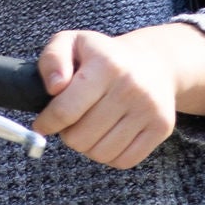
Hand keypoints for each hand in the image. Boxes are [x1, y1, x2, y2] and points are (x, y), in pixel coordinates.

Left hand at [31, 24, 204, 169]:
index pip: (66, 110)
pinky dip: (109, 156)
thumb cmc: (103, 56)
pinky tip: (107, 137)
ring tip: (89, 128)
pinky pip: (124, 161)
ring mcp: (149, 109)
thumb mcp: (72, 43)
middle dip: (68, 134)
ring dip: (87, 146)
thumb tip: (54, 87)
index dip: (47, 123)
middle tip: (72, 122)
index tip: (42, 124)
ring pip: (101, 153)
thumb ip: (52, 59)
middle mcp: (131, 87)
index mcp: (106, 65)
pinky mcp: (162, 127)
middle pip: (81, 138)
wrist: (154, 62)